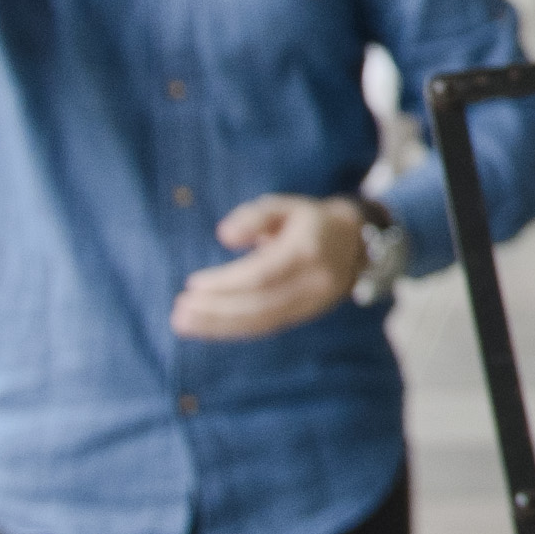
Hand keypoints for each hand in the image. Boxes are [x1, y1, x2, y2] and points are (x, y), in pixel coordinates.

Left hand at [171, 194, 374, 339]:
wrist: (355, 242)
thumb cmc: (309, 220)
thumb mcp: (285, 205)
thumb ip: (254, 216)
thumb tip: (223, 236)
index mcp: (307, 250)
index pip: (261, 274)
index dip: (226, 284)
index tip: (192, 284)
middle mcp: (313, 281)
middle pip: (260, 304)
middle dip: (216, 311)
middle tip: (179, 312)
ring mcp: (313, 302)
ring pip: (262, 320)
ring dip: (220, 326)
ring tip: (184, 324)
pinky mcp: (306, 315)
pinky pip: (267, 325)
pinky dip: (235, 328)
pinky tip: (208, 326)